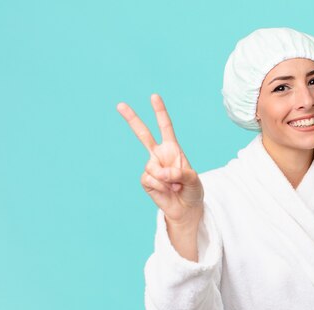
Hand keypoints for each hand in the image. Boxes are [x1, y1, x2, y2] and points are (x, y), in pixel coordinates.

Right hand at [117, 94, 203, 227]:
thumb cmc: (192, 191)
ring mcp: (152, 167)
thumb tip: (161, 173)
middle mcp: (160, 155)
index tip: (154, 96)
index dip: (160, 112)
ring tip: (175, 186)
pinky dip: (161, 186)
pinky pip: (151, 178)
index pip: (165, 127)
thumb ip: (179, 173)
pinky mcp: (146, 180)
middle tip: (120, 105)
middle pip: (143, 135)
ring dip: (167, 179)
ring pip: (153, 166)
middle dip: (132, 120)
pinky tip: (167, 191)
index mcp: (173, 149)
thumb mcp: (193, 180)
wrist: (186, 208)